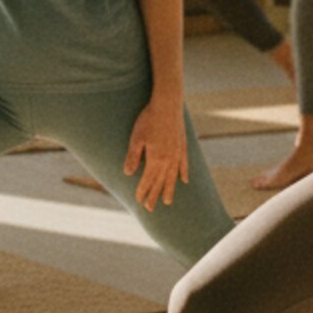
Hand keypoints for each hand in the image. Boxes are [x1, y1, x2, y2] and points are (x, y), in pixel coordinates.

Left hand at [123, 89, 189, 209]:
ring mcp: (177, 154)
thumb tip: (128, 173)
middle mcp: (168, 160)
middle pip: (161, 182)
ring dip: (170, 189)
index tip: (139, 201)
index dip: (143, 191)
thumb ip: (133, 157)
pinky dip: (183, 173)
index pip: (148, 180)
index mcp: (156, 159)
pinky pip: (184, 164)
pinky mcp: (182, 146)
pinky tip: (184, 181)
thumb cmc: (149, 119)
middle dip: (155, 195)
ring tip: (168, 202)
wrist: (167, 104)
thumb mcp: (136, 138)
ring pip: (173, 177)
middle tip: (150, 209)